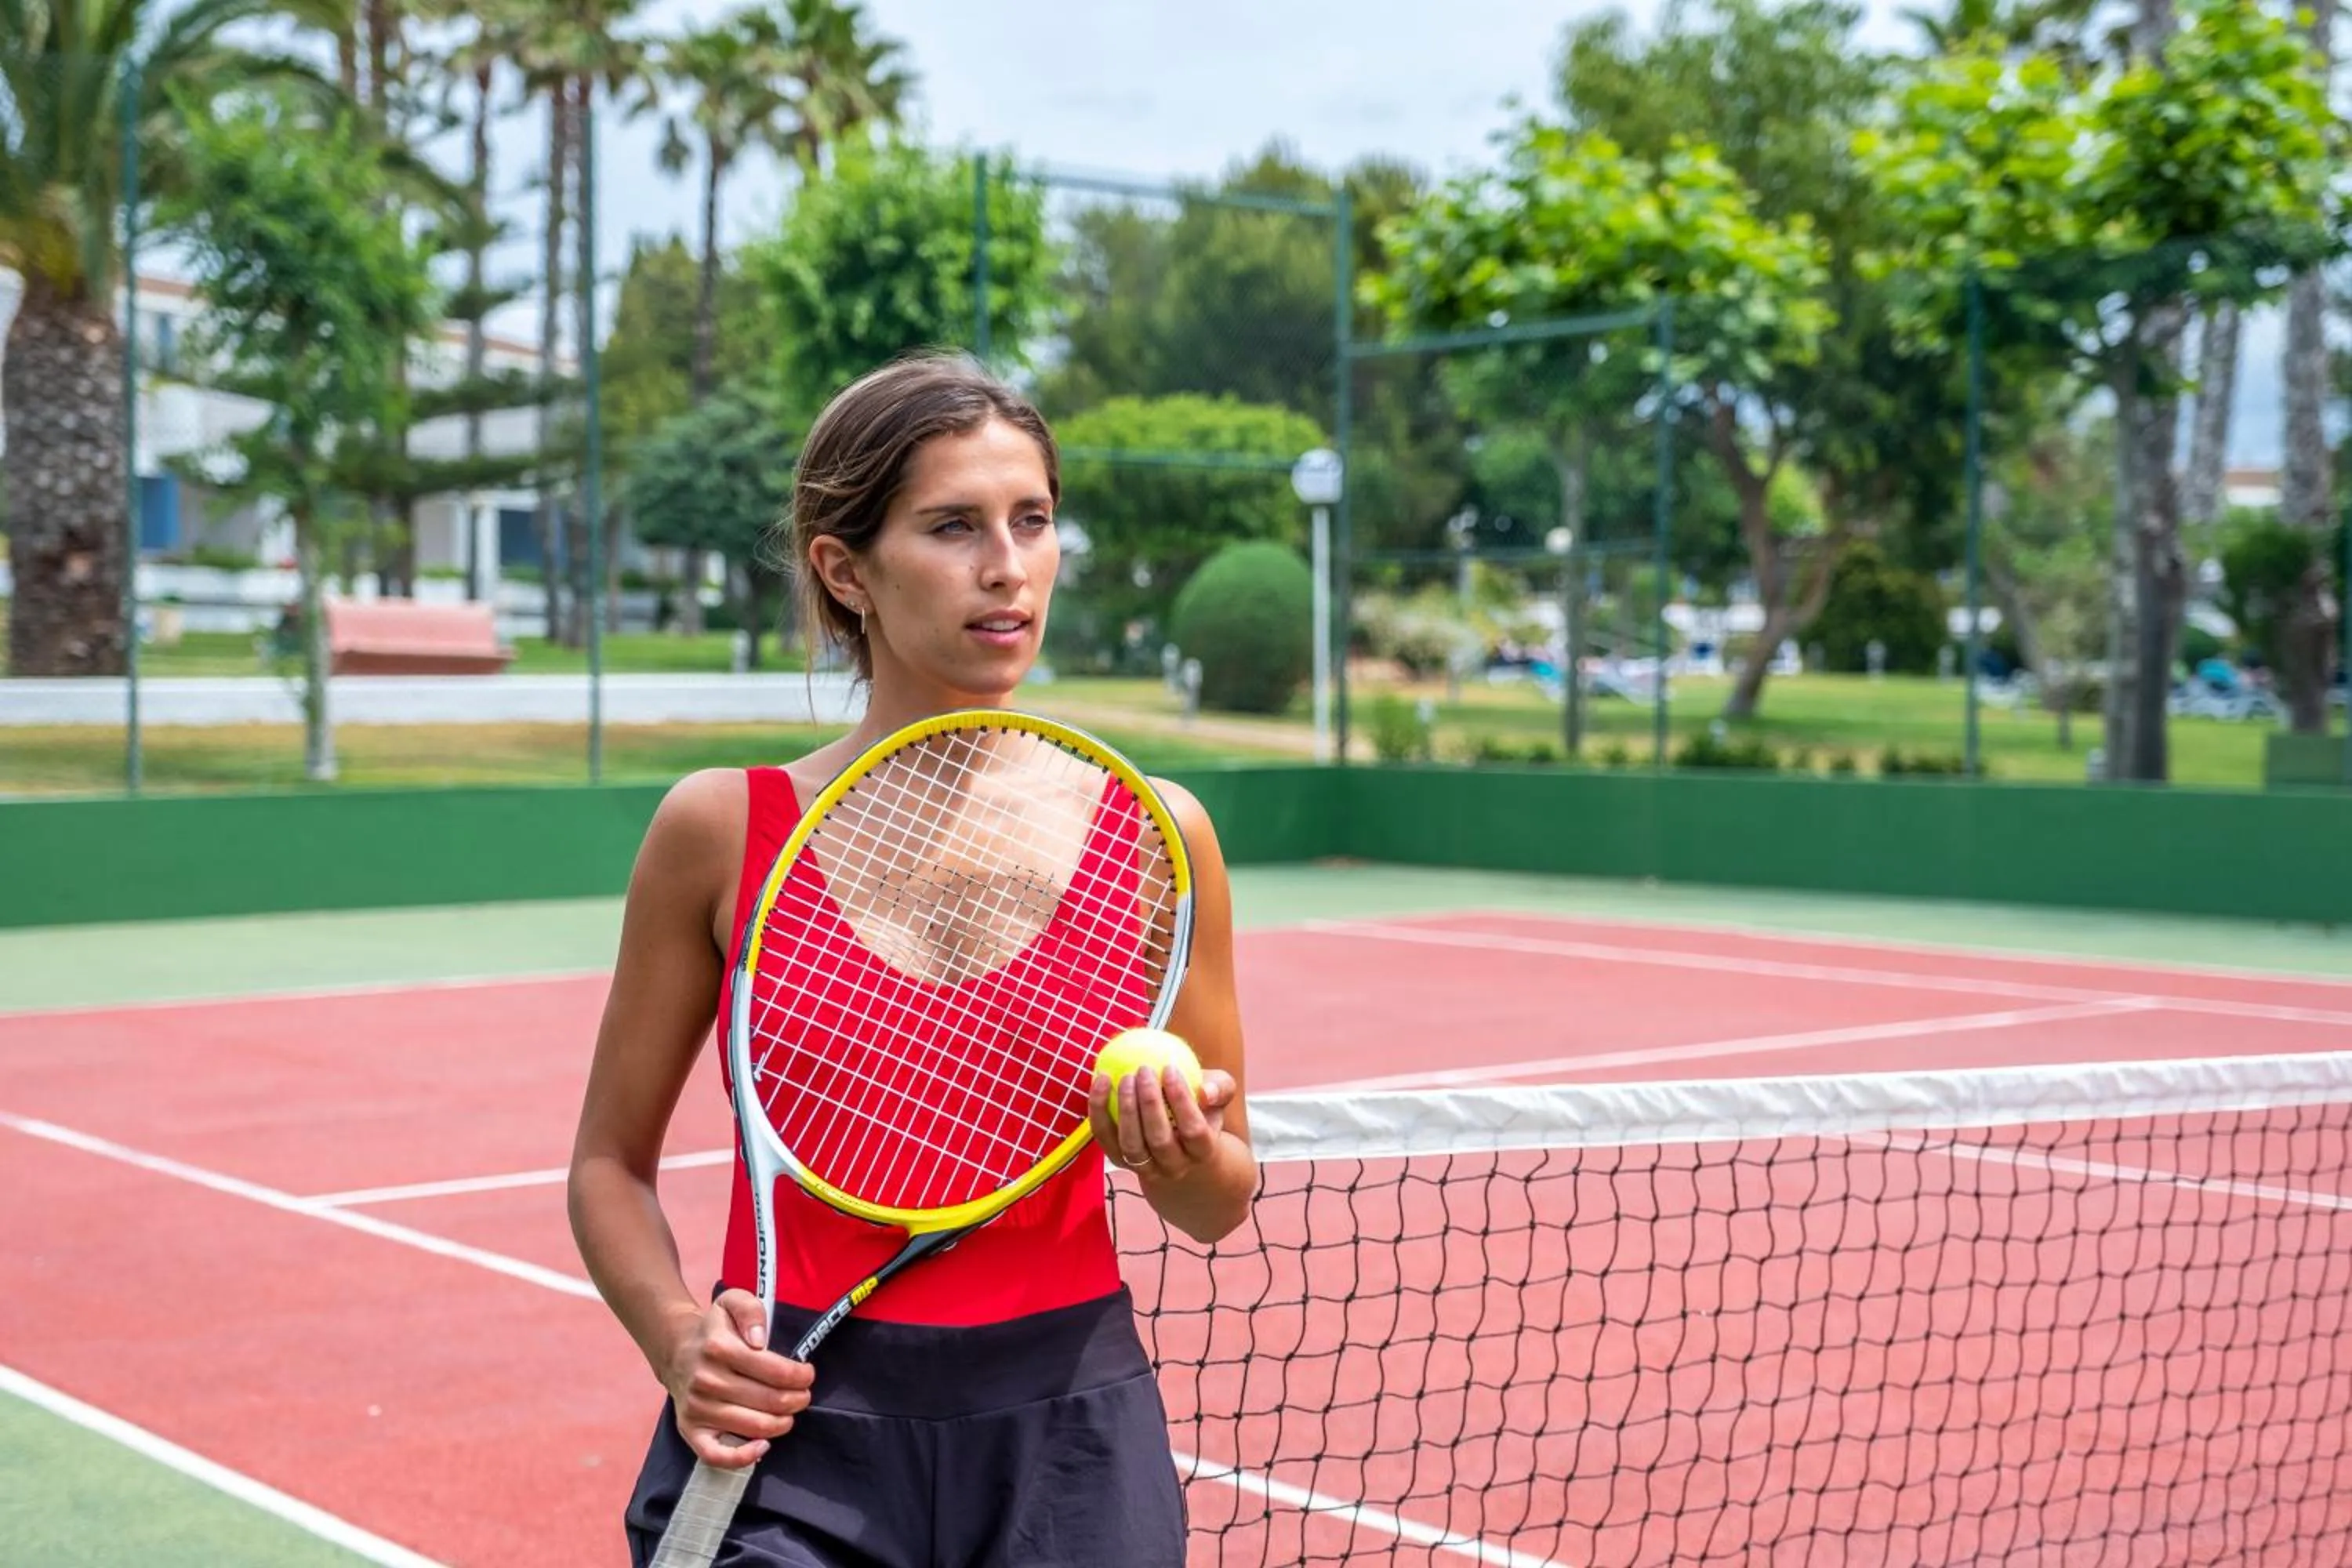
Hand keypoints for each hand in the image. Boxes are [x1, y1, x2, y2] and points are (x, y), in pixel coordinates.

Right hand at [660, 1290, 815, 1467]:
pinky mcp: (691, 1431)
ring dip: (782, 1423)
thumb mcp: (733, 1301)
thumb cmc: (715, 1330)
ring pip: (754, 1427)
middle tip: (802, 1395)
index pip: (775, 1370)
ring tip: (788, 1412)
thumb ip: (751, 1310)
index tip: (807, 1374)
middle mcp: (706, 1381)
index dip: (800, 1376)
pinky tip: (763, 1446)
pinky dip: (744, 1457)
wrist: (677, 1351)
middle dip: (797, 1400)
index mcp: (719, 1347)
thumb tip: (760, 1340)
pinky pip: (717, 1455)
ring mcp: (697, 1409)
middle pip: (770, 1401)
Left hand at [1089, 1063, 1236, 1180]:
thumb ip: (1220, 1089)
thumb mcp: (1219, 1099)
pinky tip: (1100, 1081)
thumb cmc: (1202, 1114)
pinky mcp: (1121, 1162)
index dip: (1182, 1101)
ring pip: (1132, 1145)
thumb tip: (1206, 1091)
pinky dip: (1098, 1112)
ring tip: (1125, 1078)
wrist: (1183, 1151)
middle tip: (1144, 1070)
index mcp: (1203, 1152)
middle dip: (1150, 1103)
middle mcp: (1175, 1167)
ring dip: (1125, 1109)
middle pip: (1160, 1141)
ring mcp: (1146, 1169)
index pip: (1194, 1130)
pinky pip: (1106, 1139)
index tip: (1170, 1068)